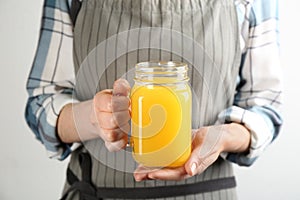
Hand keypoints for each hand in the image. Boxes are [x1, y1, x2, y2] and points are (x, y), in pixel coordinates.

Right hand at [92, 79, 130, 151]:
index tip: (128, 102)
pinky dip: (120, 144)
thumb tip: (123, 84)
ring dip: (122, 130)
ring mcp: (102, 131)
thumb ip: (120, 88)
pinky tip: (126, 139)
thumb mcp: (114, 91)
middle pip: (110, 121)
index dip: (120, 104)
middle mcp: (98, 117)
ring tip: (128, 124)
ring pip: (110, 135)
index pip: (109, 104)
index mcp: (100, 102)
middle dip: (123, 117)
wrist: (100, 114)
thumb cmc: (112, 103)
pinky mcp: (108, 142)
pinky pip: (112, 146)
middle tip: (130, 113)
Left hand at [134, 124, 249, 180]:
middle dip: (151, 174)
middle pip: (165, 172)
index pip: (175, 174)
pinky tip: (145, 157)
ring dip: (150, 168)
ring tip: (137, 170)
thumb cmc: (214, 142)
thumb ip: (199, 159)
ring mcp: (179, 158)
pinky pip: (164, 156)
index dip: (163, 175)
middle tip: (138, 175)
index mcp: (191, 167)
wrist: (215, 134)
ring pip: (163, 165)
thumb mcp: (207, 149)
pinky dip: (155, 157)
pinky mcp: (176, 151)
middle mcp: (183, 165)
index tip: (151, 174)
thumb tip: (191, 171)